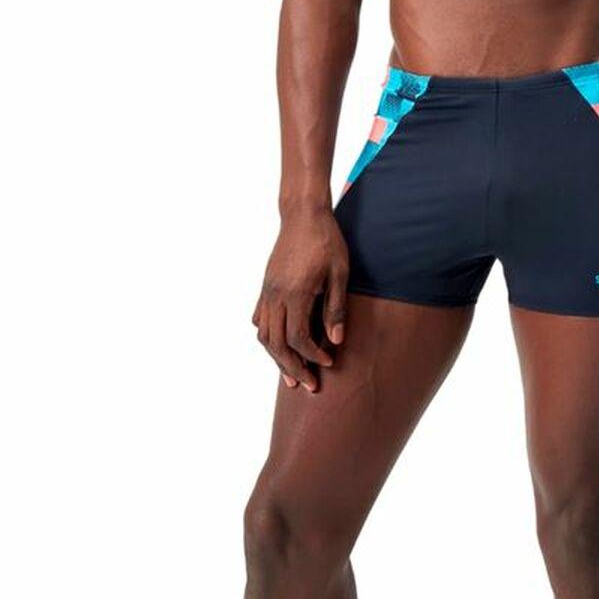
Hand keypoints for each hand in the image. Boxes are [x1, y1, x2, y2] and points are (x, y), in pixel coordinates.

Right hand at [251, 209, 349, 392]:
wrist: (304, 214)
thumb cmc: (327, 240)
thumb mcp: (340, 272)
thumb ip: (335, 307)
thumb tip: (336, 341)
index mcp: (296, 293)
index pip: (298, 338)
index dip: (312, 356)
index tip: (328, 363)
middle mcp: (276, 295)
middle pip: (277, 343)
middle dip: (292, 367)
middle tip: (308, 385)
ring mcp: (267, 290)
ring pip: (264, 334)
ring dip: (276, 357)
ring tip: (290, 375)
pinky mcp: (266, 285)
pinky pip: (259, 318)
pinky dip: (266, 336)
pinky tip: (277, 345)